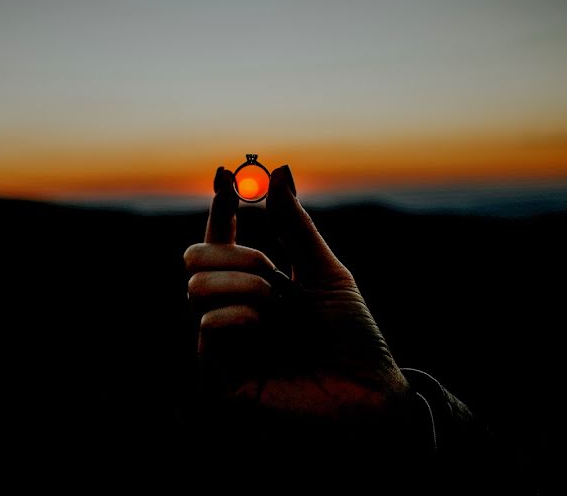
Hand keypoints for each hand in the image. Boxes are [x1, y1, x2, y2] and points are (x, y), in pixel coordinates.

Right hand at [184, 165, 408, 425]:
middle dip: (235, 256)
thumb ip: (296, 227)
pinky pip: (207, 326)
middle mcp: (232, 311)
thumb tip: (278, 172)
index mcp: (254, 287)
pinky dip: (238, 316)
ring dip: (245, 288)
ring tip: (277, 311)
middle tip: (270, 272)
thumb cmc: (353, 338)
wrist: (370, 393)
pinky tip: (263, 328)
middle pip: (195, 259)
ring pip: (197, 288)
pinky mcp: (217, 377)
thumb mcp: (326, 273)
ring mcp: (222, 345)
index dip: (220, 209)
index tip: (225, 175)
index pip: (222, 242)